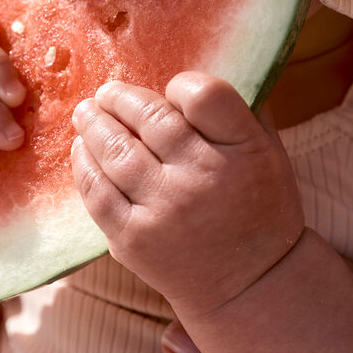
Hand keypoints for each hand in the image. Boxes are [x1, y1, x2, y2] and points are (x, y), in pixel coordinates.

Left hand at [71, 72, 303, 314]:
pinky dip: (83, 164)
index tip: (172, 91)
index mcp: (244, 152)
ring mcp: (165, 210)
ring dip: (93, 124)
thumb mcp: (270, 156)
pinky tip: (81, 150)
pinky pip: (97, 191)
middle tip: (107, 92)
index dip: (181, 86)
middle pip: (150, 118)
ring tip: (86, 113)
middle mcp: (204, 178)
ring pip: (115, 150)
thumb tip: (201, 67)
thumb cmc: (259, 210)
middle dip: (120, 98)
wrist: (251, 285)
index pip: (204, 95)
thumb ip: (242, 112)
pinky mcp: (134, 239)